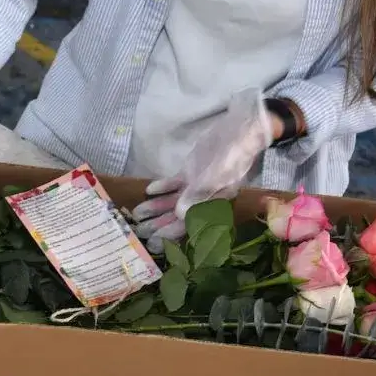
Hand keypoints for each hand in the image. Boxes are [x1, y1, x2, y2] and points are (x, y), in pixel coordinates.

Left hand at [132, 88, 276, 252]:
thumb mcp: (216, 178)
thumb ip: (198, 196)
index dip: (171, 234)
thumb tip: (179, 214)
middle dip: (159, 224)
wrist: (238, 133)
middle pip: (178, 216)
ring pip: (173, 201)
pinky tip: (149, 190)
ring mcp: (196, 186)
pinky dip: (162, 187)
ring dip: (156, 207)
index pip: (189, 225)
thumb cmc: (231, 158)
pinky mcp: (191, 173)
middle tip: (140, 231)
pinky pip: (174, 184)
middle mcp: (204, 199)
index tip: (155, 242)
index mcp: (213, 206)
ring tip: (138, 213)